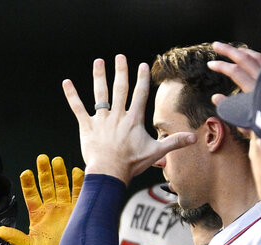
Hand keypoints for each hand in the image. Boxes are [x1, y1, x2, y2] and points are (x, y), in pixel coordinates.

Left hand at [0, 154, 82, 244]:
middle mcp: (52, 208)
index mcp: (38, 214)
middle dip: (44, 172)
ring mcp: (66, 207)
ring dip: (60, 173)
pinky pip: (79, 193)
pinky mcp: (79, 210)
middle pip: (47, 185)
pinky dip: (79, 182)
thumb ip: (15, 237)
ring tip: (57, 160)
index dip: (28, 184)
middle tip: (42, 158)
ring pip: (62, 186)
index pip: (31, 195)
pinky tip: (76, 172)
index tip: (26, 172)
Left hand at [63, 55, 195, 183]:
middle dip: (121, 71)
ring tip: (98, 61)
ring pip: (100, 94)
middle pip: (120, 88)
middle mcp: (117, 115)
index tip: (142, 65)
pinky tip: (66, 83)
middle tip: (120, 56)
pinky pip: (77, 108)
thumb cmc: (131, 164)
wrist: (109, 172)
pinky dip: (72, 95)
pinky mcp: (87, 126)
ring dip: (99, 76)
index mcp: (133, 119)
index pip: (139, 94)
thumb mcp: (156, 152)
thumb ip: (174, 142)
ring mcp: (101, 120)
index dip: (141, 79)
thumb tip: (194, 139)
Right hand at [208, 42, 260, 105]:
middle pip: (245, 58)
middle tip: (216, 45)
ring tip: (234, 50)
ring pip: (257, 57)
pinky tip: (252, 58)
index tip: (210, 64)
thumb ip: (230, 109)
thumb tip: (215, 97)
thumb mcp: (246, 124)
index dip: (221, 66)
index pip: (235, 72)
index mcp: (255, 91)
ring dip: (243, 51)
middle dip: (228, 50)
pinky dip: (255, 57)